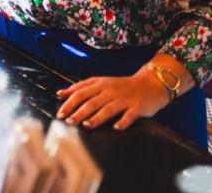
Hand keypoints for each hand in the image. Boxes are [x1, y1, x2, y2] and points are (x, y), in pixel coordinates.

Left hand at [56, 70, 171, 130]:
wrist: (151, 83)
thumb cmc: (122, 86)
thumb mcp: (100, 82)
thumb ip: (81, 87)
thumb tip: (60, 93)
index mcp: (100, 84)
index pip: (81, 92)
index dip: (69, 102)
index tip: (60, 113)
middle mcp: (110, 91)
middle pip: (92, 101)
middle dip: (79, 112)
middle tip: (68, 121)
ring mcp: (124, 99)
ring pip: (108, 108)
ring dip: (96, 118)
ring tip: (86, 125)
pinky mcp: (137, 107)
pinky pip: (130, 115)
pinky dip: (123, 121)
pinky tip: (116, 128)